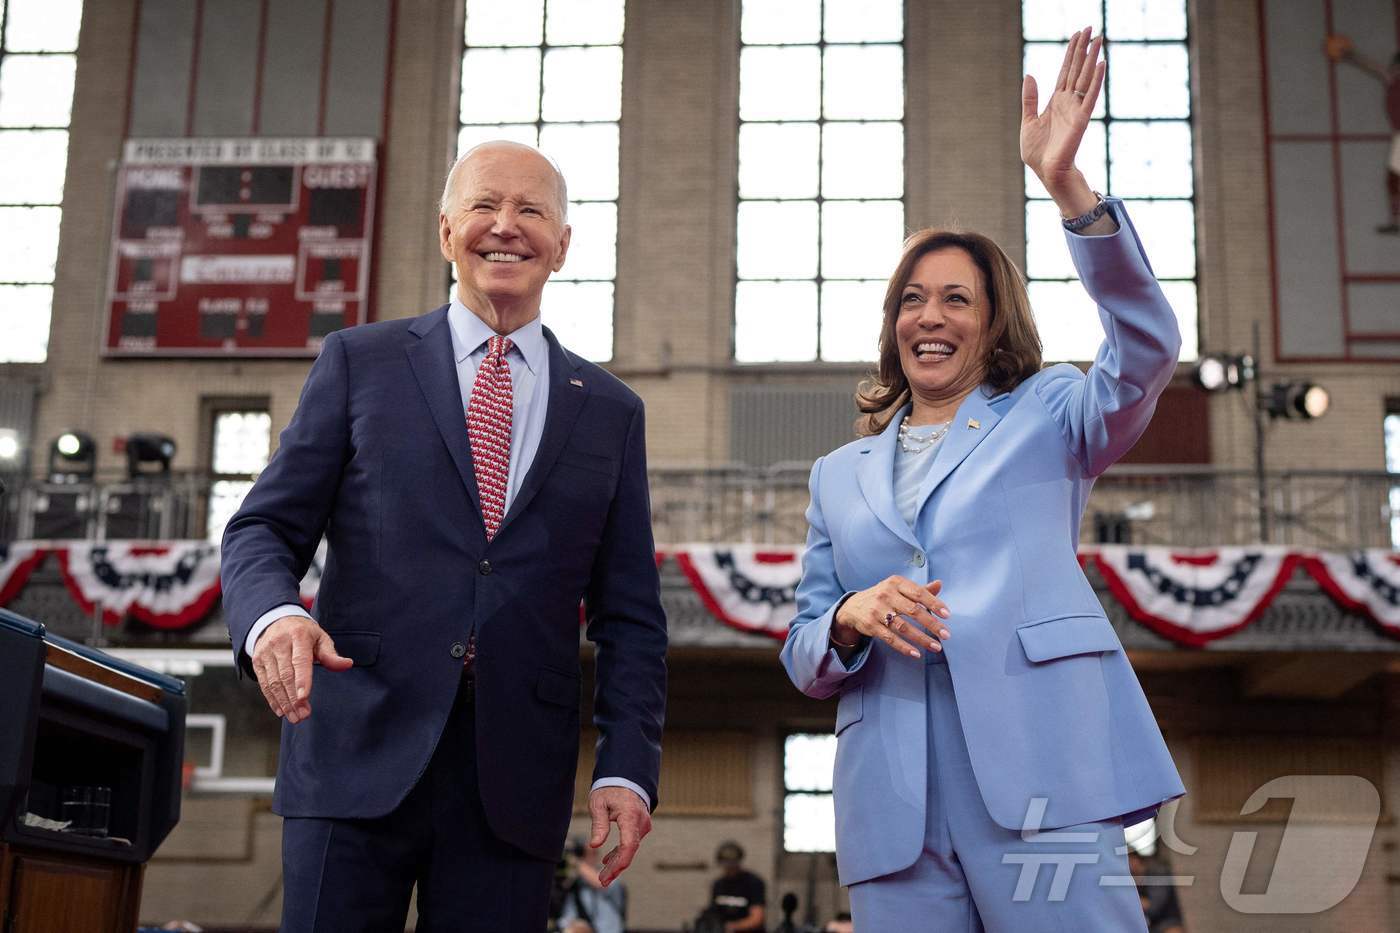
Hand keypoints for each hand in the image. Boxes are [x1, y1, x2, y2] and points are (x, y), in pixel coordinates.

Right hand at [250, 615, 352, 722]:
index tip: (304, 697)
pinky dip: (272, 699)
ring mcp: (265, 652)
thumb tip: (347, 664)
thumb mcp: (320, 637)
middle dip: (293, 698)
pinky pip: (264, 683)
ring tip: (295, 717)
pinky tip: (281, 711)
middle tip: (303, 715)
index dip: (302, 680)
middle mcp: (279, 643)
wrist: (276, 620)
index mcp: (298, 635)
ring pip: (273, 682)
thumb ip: (331, 654)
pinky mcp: (257, 661)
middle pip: (285, 675)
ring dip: (284, 702)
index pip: (300, 660)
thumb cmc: (304, 632)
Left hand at [588, 785, 651, 885]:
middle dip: (616, 868)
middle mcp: (641, 822)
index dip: (619, 862)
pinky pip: (631, 843)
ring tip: (603, 876)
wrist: (626, 778)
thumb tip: (595, 846)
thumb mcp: (598, 803)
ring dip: (617, 862)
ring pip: (630, 849)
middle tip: (602, 881)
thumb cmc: (610, 789)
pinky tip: (608, 861)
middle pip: (630, 851)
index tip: (608, 874)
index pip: (629, 845)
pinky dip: (620, 853)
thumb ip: (599, 824)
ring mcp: (643, 825)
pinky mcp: (640, 826)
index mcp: (630, 816)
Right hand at [831, 577, 950, 657]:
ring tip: (936, 647)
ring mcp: (877, 611)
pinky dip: (904, 647)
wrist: (853, 607)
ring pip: (903, 627)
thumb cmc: (883, 597)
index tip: (947, 615)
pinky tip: (916, 653)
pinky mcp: (871, 626)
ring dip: (921, 638)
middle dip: (931, 624)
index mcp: (896, 583)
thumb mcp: (898, 588)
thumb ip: (919, 589)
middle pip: (913, 610)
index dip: (934, 603)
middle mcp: (886, 595)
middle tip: (946, 635)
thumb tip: (940, 584)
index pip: (918, 593)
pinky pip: (890, 638)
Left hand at [1020, 26, 1104, 215]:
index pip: (1065, 71)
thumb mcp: (1028, 121)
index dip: (1071, 53)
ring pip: (1086, 78)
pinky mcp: (1081, 119)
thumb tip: (1029, 75)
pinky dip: (1097, 80)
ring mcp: (1076, 109)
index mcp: (1055, 101)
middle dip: (1083, 49)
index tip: (1077, 34)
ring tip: (1099, 39)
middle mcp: (1068, 102)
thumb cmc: (1037, 152)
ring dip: (1092, 58)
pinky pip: (1091, 96)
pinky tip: (1102, 64)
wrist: (1045, 171)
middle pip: (1077, 69)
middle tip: (1091, 27)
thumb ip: (1030, 98)